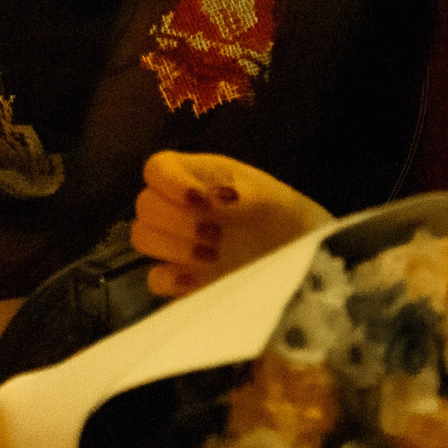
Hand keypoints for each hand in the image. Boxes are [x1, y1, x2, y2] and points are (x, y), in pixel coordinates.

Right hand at [132, 151, 331, 298]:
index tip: (200, 200)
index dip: (169, 182)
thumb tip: (218, 200)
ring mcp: (178, 244)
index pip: (157, 168)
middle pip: (144, 205)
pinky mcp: (183, 280)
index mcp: (197, 177)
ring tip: (213, 256)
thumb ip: (245, 195)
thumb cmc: (287, 219)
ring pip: (142, 237)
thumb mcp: (272, 199)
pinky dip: (170, 279)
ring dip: (174, 247)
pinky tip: (197, 280)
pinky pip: (155, 279)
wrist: (306, 260)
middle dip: (178, 220)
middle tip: (216, 234)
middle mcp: (179, 207)